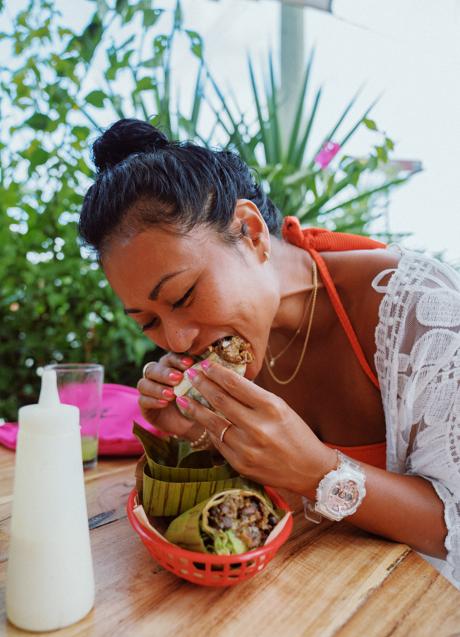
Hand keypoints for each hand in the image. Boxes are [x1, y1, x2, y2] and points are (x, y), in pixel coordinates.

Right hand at [137, 353, 204, 440]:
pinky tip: (164, 403)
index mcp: (170, 366)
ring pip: (144, 383)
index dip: (177, 359)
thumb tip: (207, 365)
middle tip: (178, 378)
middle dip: (165, 373)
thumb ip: (199, 377)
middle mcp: (156, 376)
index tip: (189, 363)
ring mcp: (148, 390)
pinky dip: (153, 401)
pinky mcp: (144, 405)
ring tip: (172, 394)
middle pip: (153, 368)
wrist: (193, 423)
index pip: (169, 358)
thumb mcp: (200, 388)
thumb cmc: (197, 400)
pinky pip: (142, 400)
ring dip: (157, 388)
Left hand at [175, 361, 336, 494]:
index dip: (216, 372)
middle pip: (220, 400)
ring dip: (195, 408)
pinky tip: (200, 421)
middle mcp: (258, 426)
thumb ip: (254, 397)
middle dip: (202, 385)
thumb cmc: (296, 433)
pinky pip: (218, 442)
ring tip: (182, 398)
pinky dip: (208, 429)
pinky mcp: (240, 463)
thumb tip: (225, 382)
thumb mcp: (280, 408)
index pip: (235, 384)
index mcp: (271, 406)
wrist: (310, 469)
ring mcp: (247, 447)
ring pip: (213, 423)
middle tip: (190, 375)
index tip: (204, 364)